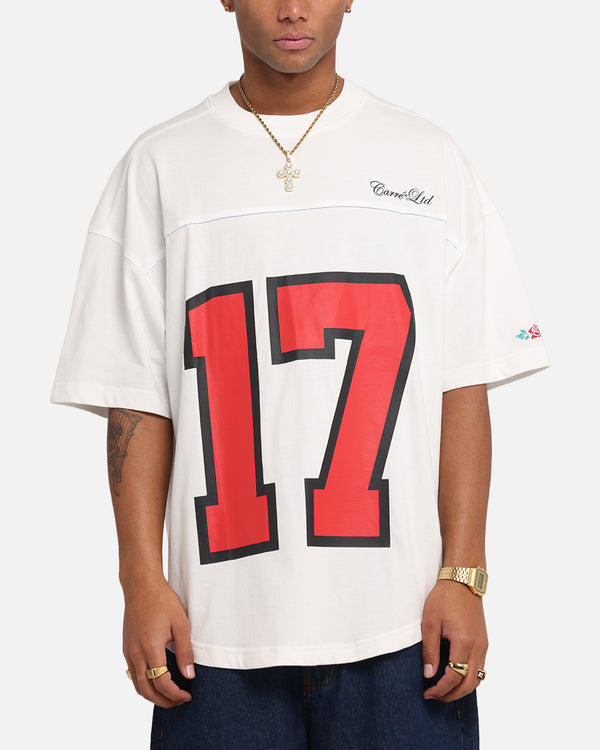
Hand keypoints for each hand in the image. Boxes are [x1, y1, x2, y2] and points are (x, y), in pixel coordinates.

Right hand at [123, 578, 195, 707]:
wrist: (141, 586)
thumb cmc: (162, 601)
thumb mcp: (181, 624)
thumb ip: (185, 651)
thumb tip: (189, 675)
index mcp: (151, 647)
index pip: (162, 683)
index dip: (175, 694)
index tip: (187, 696)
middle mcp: (136, 653)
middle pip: (146, 690)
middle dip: (163, 701)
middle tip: (179, 701)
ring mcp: (128, 651)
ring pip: (136, 685)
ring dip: (152, 695)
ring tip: (169, 695)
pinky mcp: (126, 648)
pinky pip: (133, 674)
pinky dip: (143, 684)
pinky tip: (156, 680)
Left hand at [421, 580, 487, 701]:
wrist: (462, 581)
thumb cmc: (444, 598)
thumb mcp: (430, 622)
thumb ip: (430, 650)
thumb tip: (429, 674)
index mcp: (464, 641)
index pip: (454, 676)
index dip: (440, 689)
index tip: (427, 693)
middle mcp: (478, 646)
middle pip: (469, 683)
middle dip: (452, 695)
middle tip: (435, 696)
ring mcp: (483, 645)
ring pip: (478, 679)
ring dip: (462, 689)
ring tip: (444, 690)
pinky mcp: (484, 642)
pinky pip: (481, 668)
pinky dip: (469, 678)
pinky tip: (456, 677)